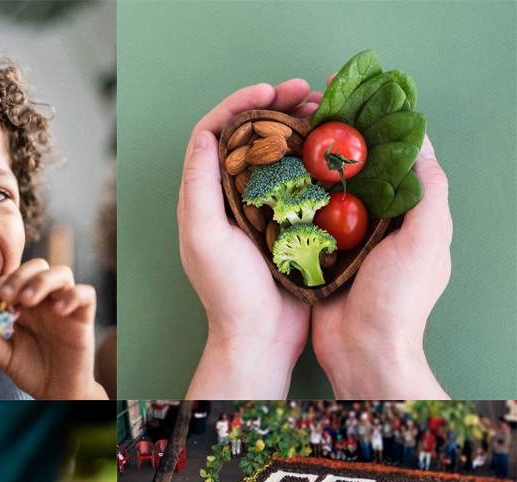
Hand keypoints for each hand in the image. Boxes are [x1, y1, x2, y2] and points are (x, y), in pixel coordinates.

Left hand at [0, 258, 106, 398]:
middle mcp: (45, 300)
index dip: (1, 281)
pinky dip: (73, 296)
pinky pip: (86, 294)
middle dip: (19, 277)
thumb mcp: (3, 357)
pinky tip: (58, 311)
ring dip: (42, 281)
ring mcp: (66, 307)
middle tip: (6, 295)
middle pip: (37, 267)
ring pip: (61, 273)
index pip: (14, 278)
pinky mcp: (84, 318)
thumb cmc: (31, 372)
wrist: (56, 393)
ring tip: (28, 300)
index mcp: (25, 304)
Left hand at [179, 80, 322, 398]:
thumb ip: (199, 189)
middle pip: (249, 139)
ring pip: (277, 156)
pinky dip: (316, 159)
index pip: (213, 136)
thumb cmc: (229, 294)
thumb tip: (205, 137)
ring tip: (325, 110)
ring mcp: (262, 212)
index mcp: (205, 200)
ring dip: (298, 128)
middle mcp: (230, 201)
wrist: (261, 338)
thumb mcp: (205, 239)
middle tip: (305, 90)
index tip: (268, 91)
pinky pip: (302, 181)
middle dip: (274, 107)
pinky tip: (336, 148)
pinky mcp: (289, 225)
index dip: (237, 106)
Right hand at [310, 76, 450, 398]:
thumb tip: (419, 142)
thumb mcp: (426, 239)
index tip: (351, 91)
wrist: (361, 349)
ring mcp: (343, 236)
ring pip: (328, 187)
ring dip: (311, 161)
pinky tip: (277, 174)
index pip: (394, 154)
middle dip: (337, 135)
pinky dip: (294, 194)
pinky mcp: (315, 252)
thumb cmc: (399, 299)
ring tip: (289, 132)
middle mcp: (376, 220)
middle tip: (310, 107)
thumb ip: (428, 191)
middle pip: (357, 165)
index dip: (376, 121)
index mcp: (408, 212)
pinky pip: (305, 216)